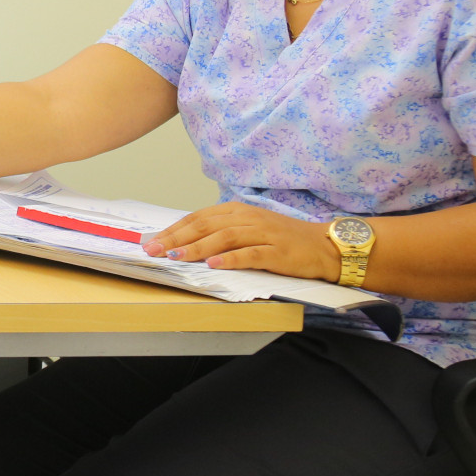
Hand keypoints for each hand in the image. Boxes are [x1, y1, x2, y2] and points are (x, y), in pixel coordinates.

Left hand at [143, 202, 340, 279]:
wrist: (323, 245)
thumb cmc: (282, 239)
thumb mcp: (249, 228)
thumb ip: (221, 231)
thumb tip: (185, 240)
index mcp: (237, 211)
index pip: (197, 218)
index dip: (173, 229)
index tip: (151, 240)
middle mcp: (247, 218)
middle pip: (205, 226)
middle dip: (176, 238)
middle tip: (154, 250)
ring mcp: (263, 234)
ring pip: (224, 238)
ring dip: (197, 247)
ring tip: (177, 256)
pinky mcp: (277, 251)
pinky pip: (250, 254)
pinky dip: (230, 259)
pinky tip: (213, 265)